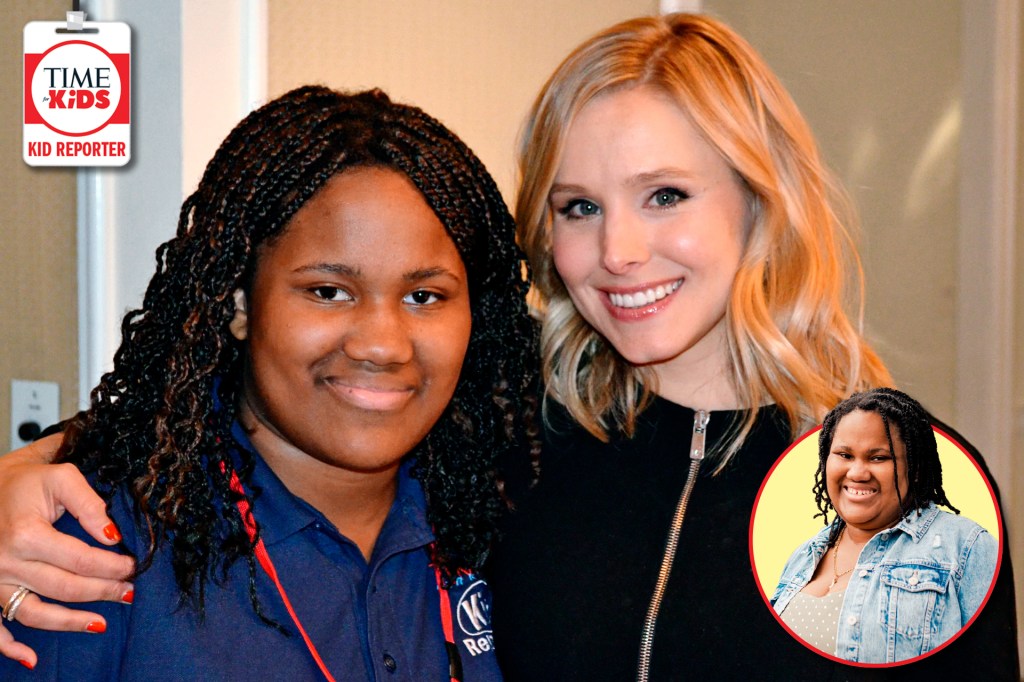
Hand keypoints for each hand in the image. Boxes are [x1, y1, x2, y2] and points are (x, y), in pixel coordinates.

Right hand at [0, 435, 134, 663]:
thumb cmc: (27, 481)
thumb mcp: (60, 478)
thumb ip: (89, 503)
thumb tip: (111, 535)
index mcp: (26, 534)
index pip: (79, 559)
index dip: (110, 566)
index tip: (131, 566)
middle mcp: (6, 562)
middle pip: (63, 588)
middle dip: (102, 592)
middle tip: (129, 592)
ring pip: (34, 613)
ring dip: (70, 622)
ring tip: (102, 623)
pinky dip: (9, 646)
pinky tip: (31, 658)